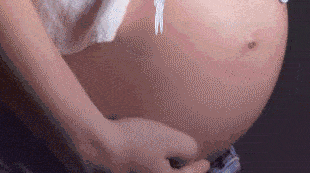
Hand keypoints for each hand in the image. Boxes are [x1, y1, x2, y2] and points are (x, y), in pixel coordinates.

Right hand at [88, 116, 211, 172]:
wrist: (103, 142)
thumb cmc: (137, 141)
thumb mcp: (170, 140)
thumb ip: (187, 148)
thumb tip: (190, 154)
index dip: (198, 169)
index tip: (206, 163)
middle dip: (183, 171)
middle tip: (193, 164)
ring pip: (160, 172)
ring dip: (170, 166)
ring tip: (175, 158)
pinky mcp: (128, 167)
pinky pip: (149, 167)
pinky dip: (157, 162)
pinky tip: (155, 152)